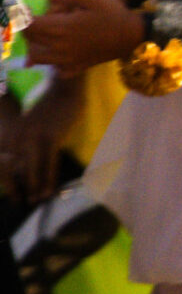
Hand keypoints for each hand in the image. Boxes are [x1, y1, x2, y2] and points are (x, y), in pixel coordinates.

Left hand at [0, 83, 75, 201]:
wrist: (64, 90)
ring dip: (33, 186)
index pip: (4, 163)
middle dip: (18, 187)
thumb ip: (24, 146)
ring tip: (35, 200)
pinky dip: (48, 179)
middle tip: (23, 202)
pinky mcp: (50, 138)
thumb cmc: (49, 110)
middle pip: (14, 168)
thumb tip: (20, 169)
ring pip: (31, 168)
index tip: (14, 194)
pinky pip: (48, 164)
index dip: (9, 180)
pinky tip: (49, 190)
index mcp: (8, 134)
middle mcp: (16, 137)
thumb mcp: (30, 128)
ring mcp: (32, 138)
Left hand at [24, 0, 145, 75]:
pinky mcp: (78, 66)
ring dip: (36, 46)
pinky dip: (53, 64)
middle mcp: (61, 46)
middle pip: (32, 40)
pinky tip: (59, 55)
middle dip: (29, 28)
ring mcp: (69, 59)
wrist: (134, 34)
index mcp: (62, 27)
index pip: (30, 24)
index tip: (27, 8)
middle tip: (36, 18)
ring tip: (44, 35)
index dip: (24, 16)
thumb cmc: (113, 13)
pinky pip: (58, 70)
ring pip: (39, 57)